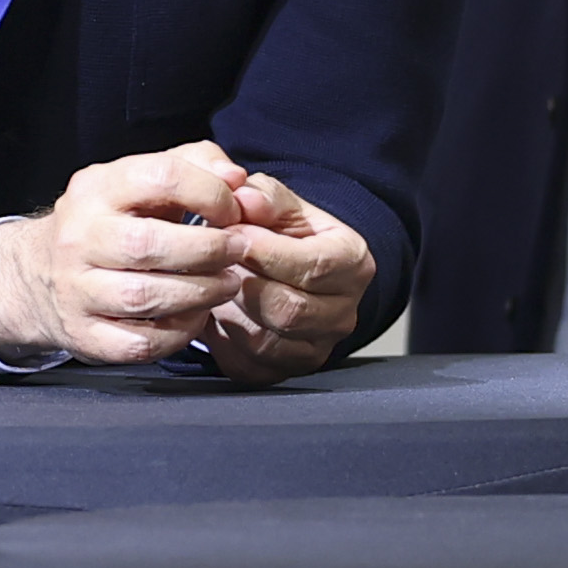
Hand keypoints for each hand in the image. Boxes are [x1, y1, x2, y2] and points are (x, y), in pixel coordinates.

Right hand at [0, 141, 269, 368]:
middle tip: (238, 251)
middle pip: (149, 244)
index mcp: (97, 189)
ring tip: (227, 284)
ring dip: (200, 293)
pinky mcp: (84, 335)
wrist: (37, 274)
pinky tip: (196, 317)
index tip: (233, 211)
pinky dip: (177, 334)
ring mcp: (76, 289)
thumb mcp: (142, 181)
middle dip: (208, 250)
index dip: (209, 193)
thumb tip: (235, 177)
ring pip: (144, 297)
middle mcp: (79, 237)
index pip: (160, 177)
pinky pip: (138, 343)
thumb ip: (195, 165)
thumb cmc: (112, 222)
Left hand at [192, 165, 371, 374]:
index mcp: (353, 263)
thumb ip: (264, 197)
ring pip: (264, 339)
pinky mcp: (287, 371)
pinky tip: (217, 310)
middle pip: (289, 308)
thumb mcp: (281, 204)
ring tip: (214, 282)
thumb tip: (245, 199)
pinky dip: (222, 339)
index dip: (266, 251)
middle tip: (216, 260)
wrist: (292, 268)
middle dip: (243, 282)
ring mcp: (318, 347)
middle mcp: (344, 313)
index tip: (233, 234)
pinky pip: (247, 364)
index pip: (313, 265)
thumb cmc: (287, 234)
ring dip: (228, 310)